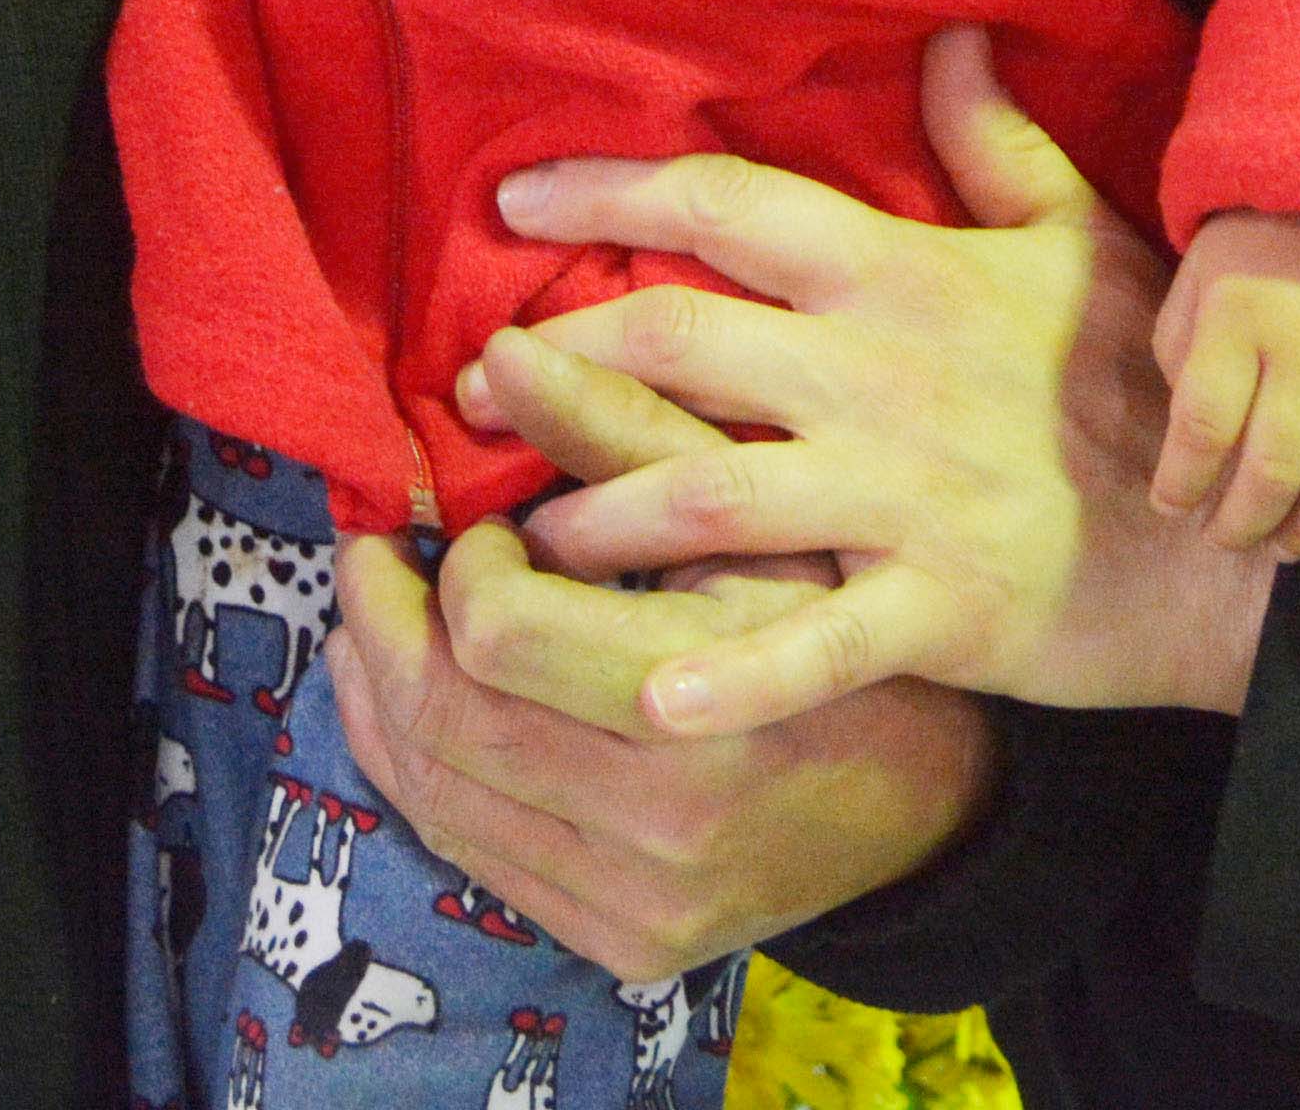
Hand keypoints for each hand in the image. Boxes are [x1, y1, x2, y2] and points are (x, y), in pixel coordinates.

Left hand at [318, 329, 995, 983]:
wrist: (924, 806)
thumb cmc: (833, 624)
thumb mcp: (757, 515)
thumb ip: (623, 433)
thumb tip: (500, 355)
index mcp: (699, 702)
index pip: (498, 632)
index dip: (463, 566)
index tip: (486, 528)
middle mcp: (660, 825)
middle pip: (447, 716)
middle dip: (383, 624)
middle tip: (375, 557)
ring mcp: (634, 901)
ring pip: (439, 790)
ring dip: (380, 696)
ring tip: (376, 623)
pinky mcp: (617, 944)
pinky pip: (469, 854)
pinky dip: (419, 771)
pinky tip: (414, 707)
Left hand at [475, 28, 1278, 737]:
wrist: (1240, 529)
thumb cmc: (1151, 374)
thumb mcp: (1079, 238)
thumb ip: (996, 144)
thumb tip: (949, 39)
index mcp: (899, 275)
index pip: (725, 206)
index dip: (609, 191)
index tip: (513, 201)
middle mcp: (876, 376)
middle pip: (676, 342)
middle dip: (558, 362)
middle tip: (477, 389)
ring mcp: (899, 495)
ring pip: (705, 492)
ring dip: (596, 514)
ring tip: (529, 538)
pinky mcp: (930, 607)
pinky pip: (810, 646)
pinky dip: (728, 676)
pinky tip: (649, 696)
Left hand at [1149, 211, 1299, 559]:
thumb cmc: (1256, 247)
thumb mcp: (1197, 286)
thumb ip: (1187, 364)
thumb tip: (1196, 450)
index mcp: (1238, 320)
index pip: (1205, 425)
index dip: (1183, 481)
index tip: (1171, 507)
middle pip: (1276, 467)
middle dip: (1243, 523)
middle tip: (1226, 541)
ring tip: (1286, 545)